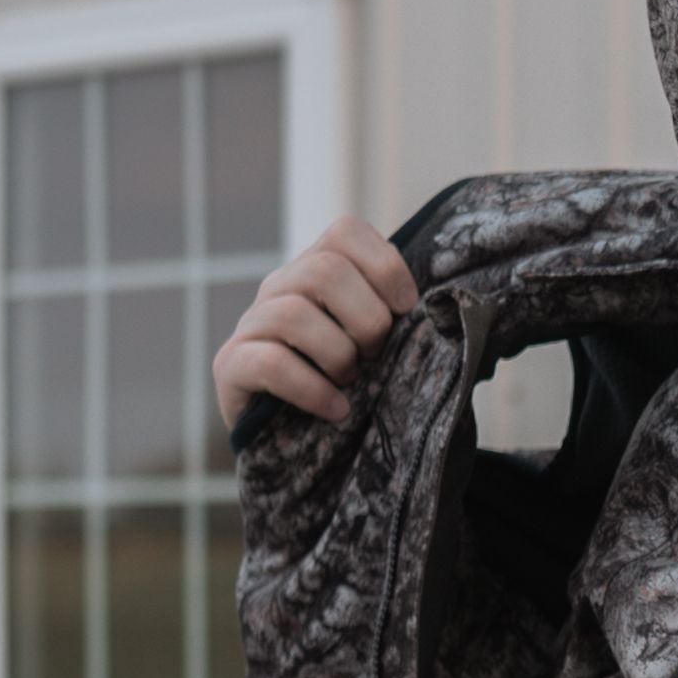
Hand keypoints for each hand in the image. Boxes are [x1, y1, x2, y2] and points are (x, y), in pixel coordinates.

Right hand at [213, 218, 419, 429]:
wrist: (293, 446)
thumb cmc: (346, 385)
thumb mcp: (375, 343)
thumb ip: (398, 316)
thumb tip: (446, 305)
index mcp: (315, 269)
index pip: (345, 232)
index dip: (385, 267)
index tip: (405, 310)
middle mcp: (278, 287)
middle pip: (324, 270)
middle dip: (366, 318)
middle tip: (376, 354)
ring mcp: (250, 324)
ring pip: (293, 313)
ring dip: (338, 354)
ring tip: (351, 382)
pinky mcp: (230, 365)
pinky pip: (270, 362)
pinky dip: (313, 388)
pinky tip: (336, 408)